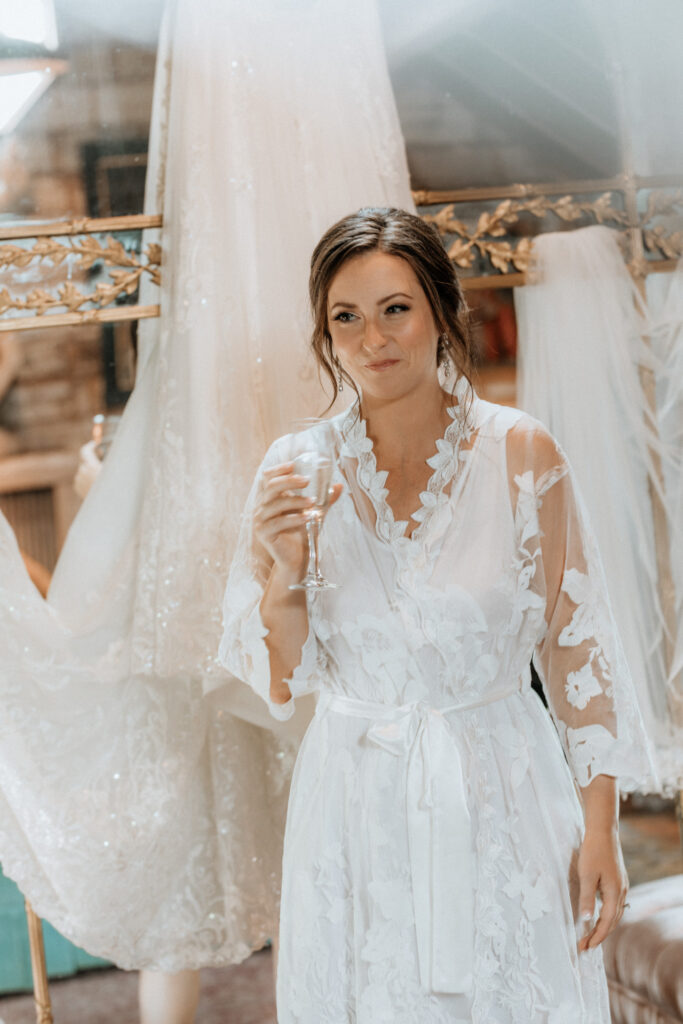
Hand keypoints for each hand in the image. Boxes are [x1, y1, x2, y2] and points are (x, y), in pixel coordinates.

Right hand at [253, 461, 341, 575]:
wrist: (297, 559)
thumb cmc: (303, 534)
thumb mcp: (315, 512)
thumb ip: (325, 500)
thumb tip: (339, 486)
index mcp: (271, 498)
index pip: (268, 477)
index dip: (279, 469)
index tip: (294, 464)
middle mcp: (262, 507)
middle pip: (271, 486)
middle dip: (289, 481)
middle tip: (307, 481)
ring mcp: (260, 520)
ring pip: (275, 504)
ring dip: (295, 500)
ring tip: (313, 502)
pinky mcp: (263, 534)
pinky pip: (278, 522)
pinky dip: (294, 518)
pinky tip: (308, 518)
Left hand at [577, 827, 628, 951]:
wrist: (603, 831)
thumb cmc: (593, 851)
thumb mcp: (586, 875)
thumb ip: (587, 897)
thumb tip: (586, 919)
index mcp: (615, 893)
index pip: (607, 923)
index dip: (597, 936)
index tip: (586, 947)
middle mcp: (622, 892)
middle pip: (613, 921)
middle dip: (600, 935)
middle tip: (585, 946)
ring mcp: (622, 886)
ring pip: (615, 913)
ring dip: (604, 925)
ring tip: (590, 935)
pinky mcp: (618, 880)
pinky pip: (614, 904)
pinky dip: (606, 914)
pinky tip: (598, 914)